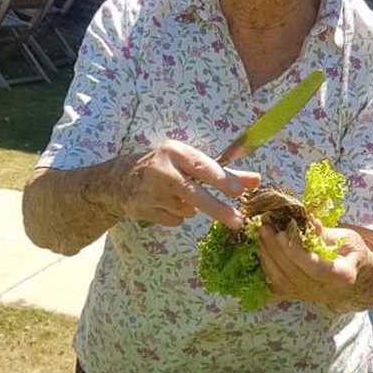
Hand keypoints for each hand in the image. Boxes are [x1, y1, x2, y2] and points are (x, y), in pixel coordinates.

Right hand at [101, 141, 260, 228]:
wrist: (116, 180)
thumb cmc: (162, 166)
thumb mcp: (188, 161)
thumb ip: (223, 171)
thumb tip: (256, 181)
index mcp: (174, 151)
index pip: (201, 166)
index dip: (221, 179)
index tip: (238, 191)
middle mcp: (162, 170)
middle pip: (194, 194)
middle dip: (217, 209)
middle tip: (237, 221)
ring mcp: (151, 192)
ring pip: (188, 209)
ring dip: (190, 207)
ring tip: (176, 194)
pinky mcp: (144, 210)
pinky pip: (175, 220)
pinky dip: (177, 216)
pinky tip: (164, 204)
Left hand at [257, 220, 372, 312]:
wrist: (356, 279)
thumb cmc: (353, 254)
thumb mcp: (348, 239)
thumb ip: (326, 233)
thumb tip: (308, 221)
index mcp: (342, 276)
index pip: (316, 268)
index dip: (297, 253)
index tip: (283, 234)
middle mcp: (323, 291)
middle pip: (294, 274)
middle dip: (276, 250)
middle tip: (266, 228)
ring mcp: (308, 296)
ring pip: (281, 281)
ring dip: (267, 257)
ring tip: (262, 235)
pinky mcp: (296, 296)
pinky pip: (275, 286)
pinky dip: (265, 268)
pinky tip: (262, 250)